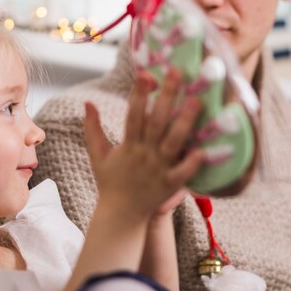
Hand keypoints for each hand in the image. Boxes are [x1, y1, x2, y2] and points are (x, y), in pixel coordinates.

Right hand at [84, 69, 202, 220]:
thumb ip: (93, 128)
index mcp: (128, 145)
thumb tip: (87, 102)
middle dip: (167, 97)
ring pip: (172, 142)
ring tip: (196, 101)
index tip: (147, 74)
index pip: (133, 115)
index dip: (139, 94)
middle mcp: (144, 154)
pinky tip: (203, 149)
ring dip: (184, 122)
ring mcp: (158, 169)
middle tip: (178, 73)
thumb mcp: (98, 154)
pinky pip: (182, 173)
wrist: (120, 216)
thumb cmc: (111, 182)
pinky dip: (191, 163)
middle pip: (156, 122)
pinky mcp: (169, 185)